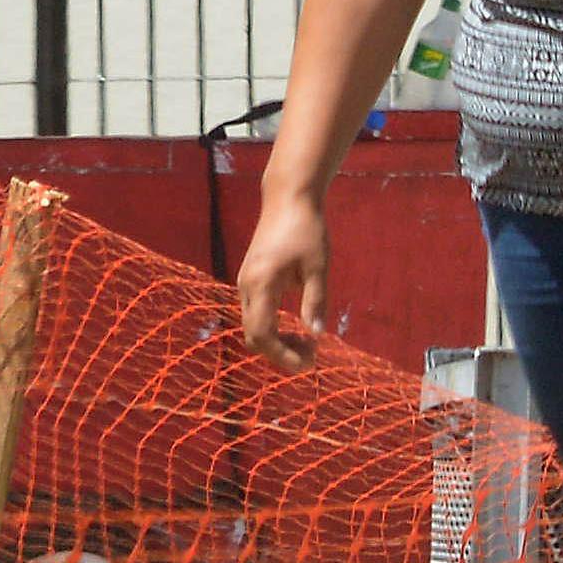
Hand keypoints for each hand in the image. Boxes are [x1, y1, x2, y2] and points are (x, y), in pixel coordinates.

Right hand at [233, 191, 329, 369]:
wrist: (288, 198)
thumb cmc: (306, 229)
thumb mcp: (317, 266)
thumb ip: (315, 301)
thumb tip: (316, 334)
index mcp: (261, 284)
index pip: (262, 333)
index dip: (282, 355)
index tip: (307, 364)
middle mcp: (245, 286)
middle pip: (252, 335)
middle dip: (279, 352)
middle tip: (311, 356)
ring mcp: (244, 283)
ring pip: (252, 326)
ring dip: (276, 340)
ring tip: (307, 343)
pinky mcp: (250, 279)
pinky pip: (254, 314)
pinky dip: (272, 327)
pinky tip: (295, 327)